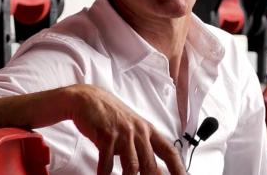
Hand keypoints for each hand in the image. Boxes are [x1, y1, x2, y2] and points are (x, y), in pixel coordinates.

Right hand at [65, 84, 184, 174]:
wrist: (87, 99)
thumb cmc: (110, 114)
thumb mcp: (131, 127)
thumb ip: (141, 145)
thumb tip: (151, 167)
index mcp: (147, 130)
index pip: (169, 151)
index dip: (178, 167)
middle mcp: (139, 132)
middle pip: (151, 164)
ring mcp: (123, 134)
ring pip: (132, 166)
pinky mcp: (106, 136)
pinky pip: (107, 163)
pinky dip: (104, 174)